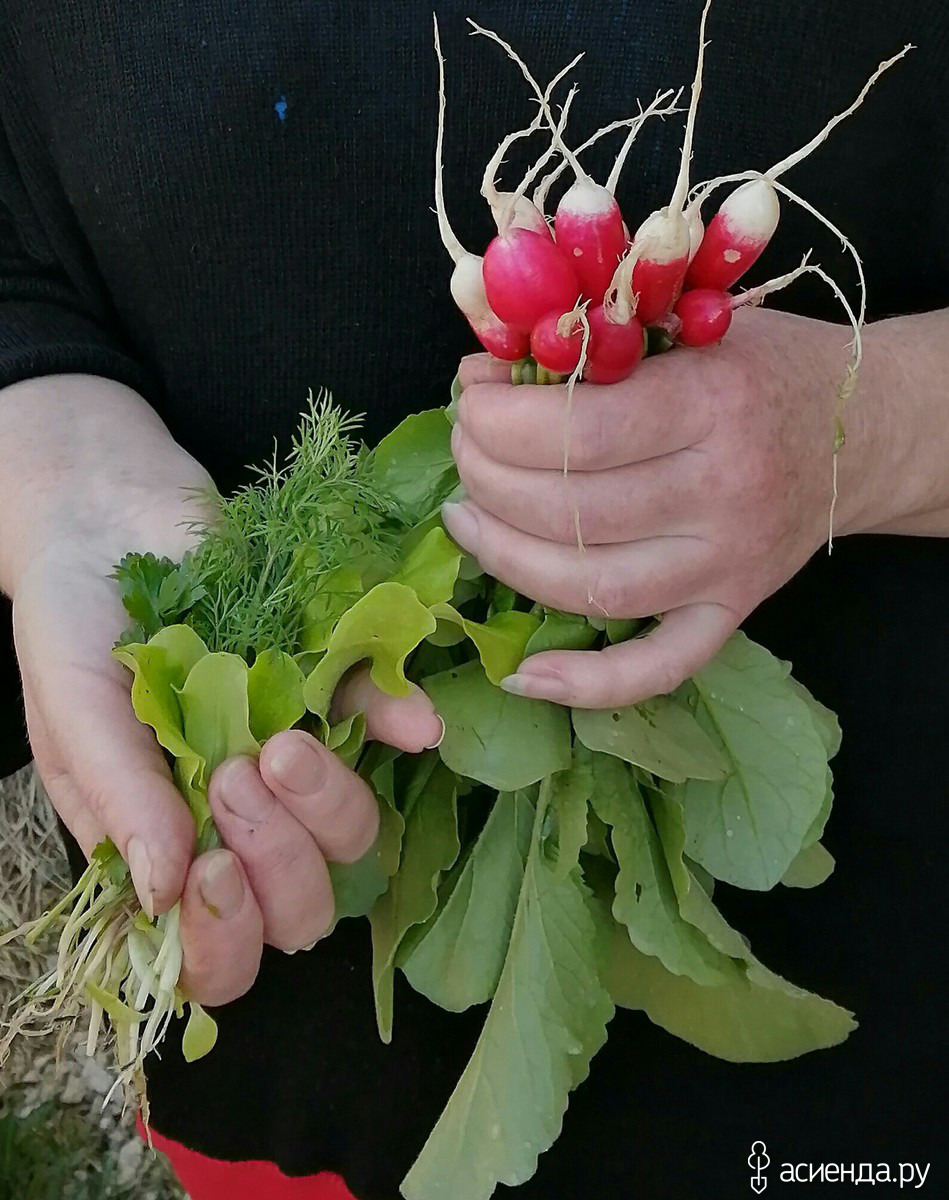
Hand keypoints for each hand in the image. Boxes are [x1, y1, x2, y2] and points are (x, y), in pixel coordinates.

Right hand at [10, 442, 440, 1009]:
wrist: (113, 514)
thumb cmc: (73, 621)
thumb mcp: (72, 710)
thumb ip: (118, 797)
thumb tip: (163, 895)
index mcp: (166, 845)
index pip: (213, 951)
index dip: (227, 940)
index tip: (212, 868)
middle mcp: (239, 819)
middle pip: (300, 905)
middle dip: (280, 862)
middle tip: (233, 776)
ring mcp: (294, 759)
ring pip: (352, 834)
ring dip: (328, 804)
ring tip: (281, 742)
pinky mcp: (332, 690)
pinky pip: (380, 725)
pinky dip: (400, 725)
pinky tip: (415, 721)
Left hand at [445, 307, 884, 708]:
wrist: (862, 429)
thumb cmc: (763, 370)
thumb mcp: (688, 324)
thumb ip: (592, 343)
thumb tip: (481, 371)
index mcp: (712, 405)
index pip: (579, 431)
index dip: (500, 422)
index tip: (471, 401)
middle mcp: (723, 493)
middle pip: (572, 511)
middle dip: (488, 479)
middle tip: (465, 452)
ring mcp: (727, 566)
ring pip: (592, 589)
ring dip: (506, 558)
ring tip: (467, 519)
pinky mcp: (730, 612)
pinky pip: (655, 667)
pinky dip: (586, 684)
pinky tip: (522, 673)